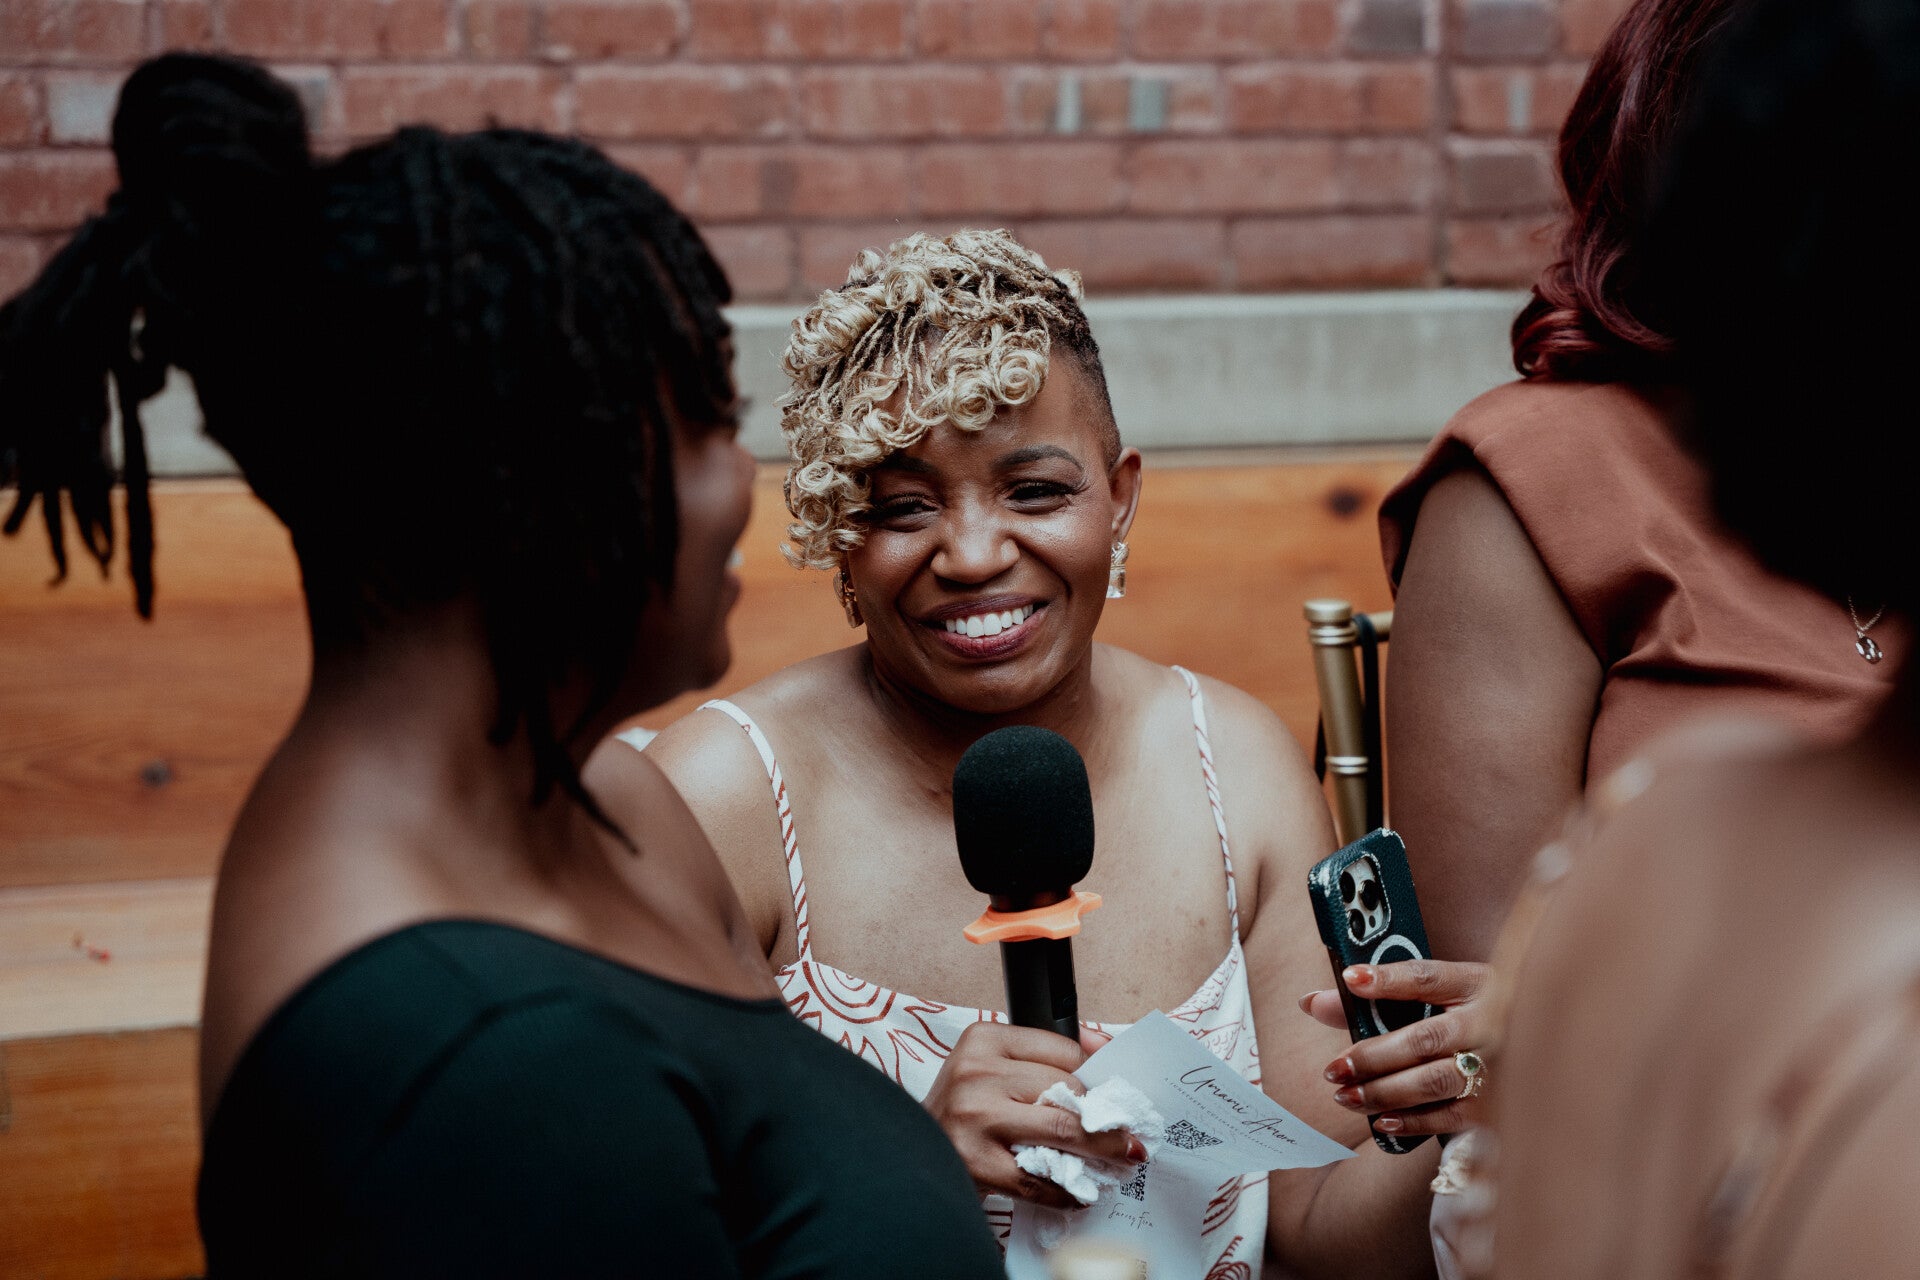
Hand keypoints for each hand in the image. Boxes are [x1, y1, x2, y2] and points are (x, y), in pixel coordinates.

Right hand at [920, 1023, 1142, 1208]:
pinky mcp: (976, 1162)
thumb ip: (1043, 1055)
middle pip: (1066, 1089)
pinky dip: (1067, 1189)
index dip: (1096, 1076)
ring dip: (1100, 1149)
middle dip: (1103, 1116)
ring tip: (1122, 1157)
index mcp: (984, 1039)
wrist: (911, 1152)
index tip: (1118, 1094)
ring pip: (1061, 1130)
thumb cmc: (961, 1109)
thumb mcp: (992, 1067)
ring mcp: (974, 1117)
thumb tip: (1106, 1047)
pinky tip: (1080, 1191)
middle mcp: (976, 1073)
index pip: (1063, 1050)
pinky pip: (1039, 1178)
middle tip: (1129, 1134)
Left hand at [1298, 958, 1494, 1137]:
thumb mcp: (1440, 996)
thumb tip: (1311, 1003)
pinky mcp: (1500, 1102)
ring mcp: (1500, 1064)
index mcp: (1475, 983)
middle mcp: (1491, 1021)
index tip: (1351, 979)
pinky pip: (1453, 1115)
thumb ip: (1376, 998)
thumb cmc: (1469, 1017)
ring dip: (1385, 1092)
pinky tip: (1383, 1121)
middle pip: (1425, 1037)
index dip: (1388, 978)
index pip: (1428, 976)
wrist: (1539, 1046)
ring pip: (1435, 1080)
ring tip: (1347, 1096)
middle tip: (1334, 1069)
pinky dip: (1414, 1121)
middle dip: (1373, 1056)